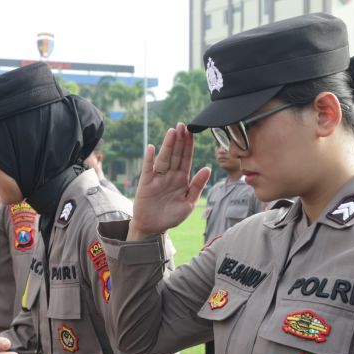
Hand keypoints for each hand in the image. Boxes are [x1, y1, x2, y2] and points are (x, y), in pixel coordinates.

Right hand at [130, 125, 211, 240]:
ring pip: (164, 159)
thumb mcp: (188, 203)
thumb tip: (207, 168)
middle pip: (175, 155)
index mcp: (182, 179)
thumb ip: (197, 186)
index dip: (189, 146)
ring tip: (172, 132)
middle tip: (182, 125)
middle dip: (179, 140)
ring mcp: (158, 178)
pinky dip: (149, 159)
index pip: (186, 159)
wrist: (153, 228)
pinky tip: (152, 148)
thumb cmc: (172, 216)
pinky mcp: (146, 184)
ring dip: (167, 145)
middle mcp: (170, 176)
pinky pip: (148, 169)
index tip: (192, 132)